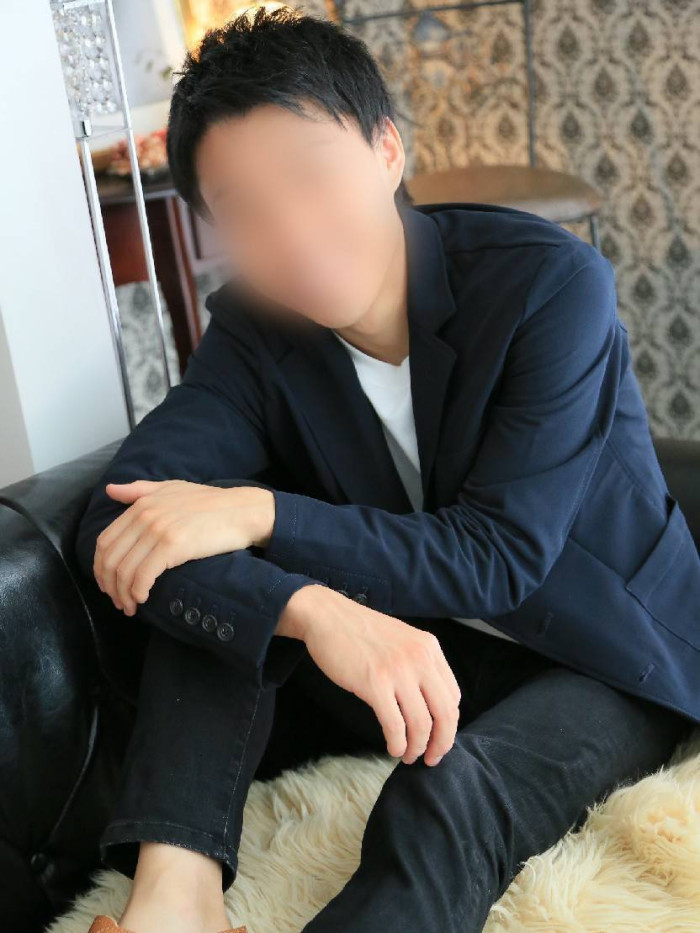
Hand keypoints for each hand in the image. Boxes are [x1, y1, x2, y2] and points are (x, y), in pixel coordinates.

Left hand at [93, 479, 274, 613]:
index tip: (108, 585)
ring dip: (123, 594)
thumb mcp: (172, 489)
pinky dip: (138, 591)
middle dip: (109, 586)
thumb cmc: (210, 502)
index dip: (100, 568)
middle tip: (118, 602)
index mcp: (141, 504)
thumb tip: (110, 490)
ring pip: (125, 570)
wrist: (242, 511)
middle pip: (111, 558)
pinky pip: (144, 575)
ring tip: (130, 607)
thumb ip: (139, 490)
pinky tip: (143, 600)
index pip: (105, 541)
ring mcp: (158, 530)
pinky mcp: (173, 545)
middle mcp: (145, 515)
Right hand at [279, 585, 461, 766]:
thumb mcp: (402, 640)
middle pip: (445, 713)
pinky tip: (392, 748)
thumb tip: (429, 704)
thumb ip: (419, 664)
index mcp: (429, 647)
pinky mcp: (375, 683)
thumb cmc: (360, 632)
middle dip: (441, 743)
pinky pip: (395, 724)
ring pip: (422, 723)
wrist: (327, 616)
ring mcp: (398, 670)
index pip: (453, 696)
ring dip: (417, 747)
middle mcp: (420, 658)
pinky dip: (397, 743)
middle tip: (431, 758)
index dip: (449, 725)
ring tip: (407, 756)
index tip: (439, 738)